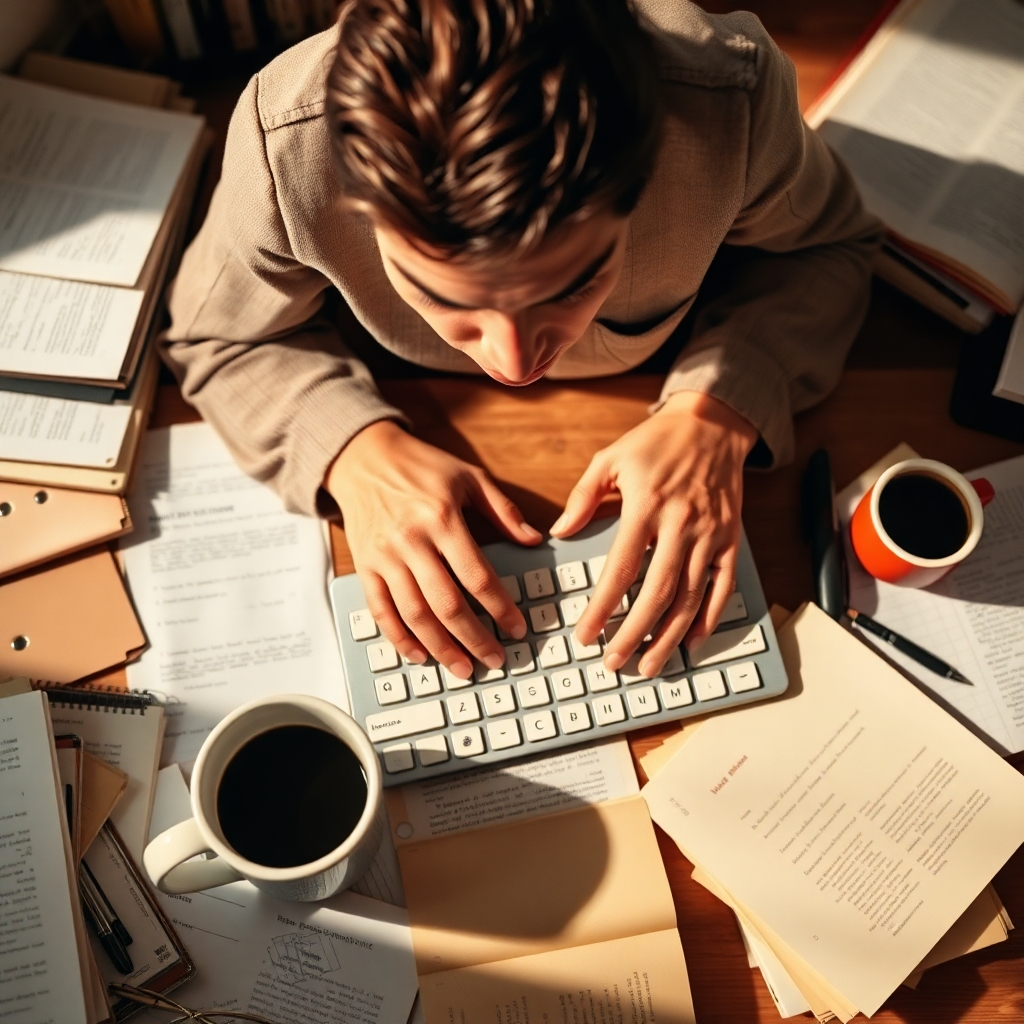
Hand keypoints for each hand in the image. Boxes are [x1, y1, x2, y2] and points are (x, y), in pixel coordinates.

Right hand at [325, 421, 540, 678]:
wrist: (363, 456)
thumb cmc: (420, 466)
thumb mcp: (468, 476)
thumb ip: (503, 510)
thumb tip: (534, 540)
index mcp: (441, 518)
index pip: (477, 576)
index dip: (500, 607)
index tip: (517, 628)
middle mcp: (411, 542)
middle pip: (447, 604)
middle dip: (475, 638)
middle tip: (495, 659)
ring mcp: (385, 557)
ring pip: (414, 615)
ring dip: (441, 648)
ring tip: (463, 668)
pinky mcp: (365, 567)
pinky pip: (381, 611)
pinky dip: (400, 638)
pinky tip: (420, 654)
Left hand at [551, 391, 757, 677]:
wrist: (713, 423)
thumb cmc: (657, 441)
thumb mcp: (610, 458)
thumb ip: (583, 497)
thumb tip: (558, 531)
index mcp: (647, 507)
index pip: (622, 569)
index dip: (604, 606)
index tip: (586, 634)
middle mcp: (681, 525)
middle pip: (658, 593)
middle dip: (634, 633)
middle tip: (614, 662)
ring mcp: (710, 535)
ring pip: (691, 598)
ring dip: (670, 637)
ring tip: (649, 665)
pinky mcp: (730, 539)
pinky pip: (722, 587)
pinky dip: (709, 618)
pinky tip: (692, 641)